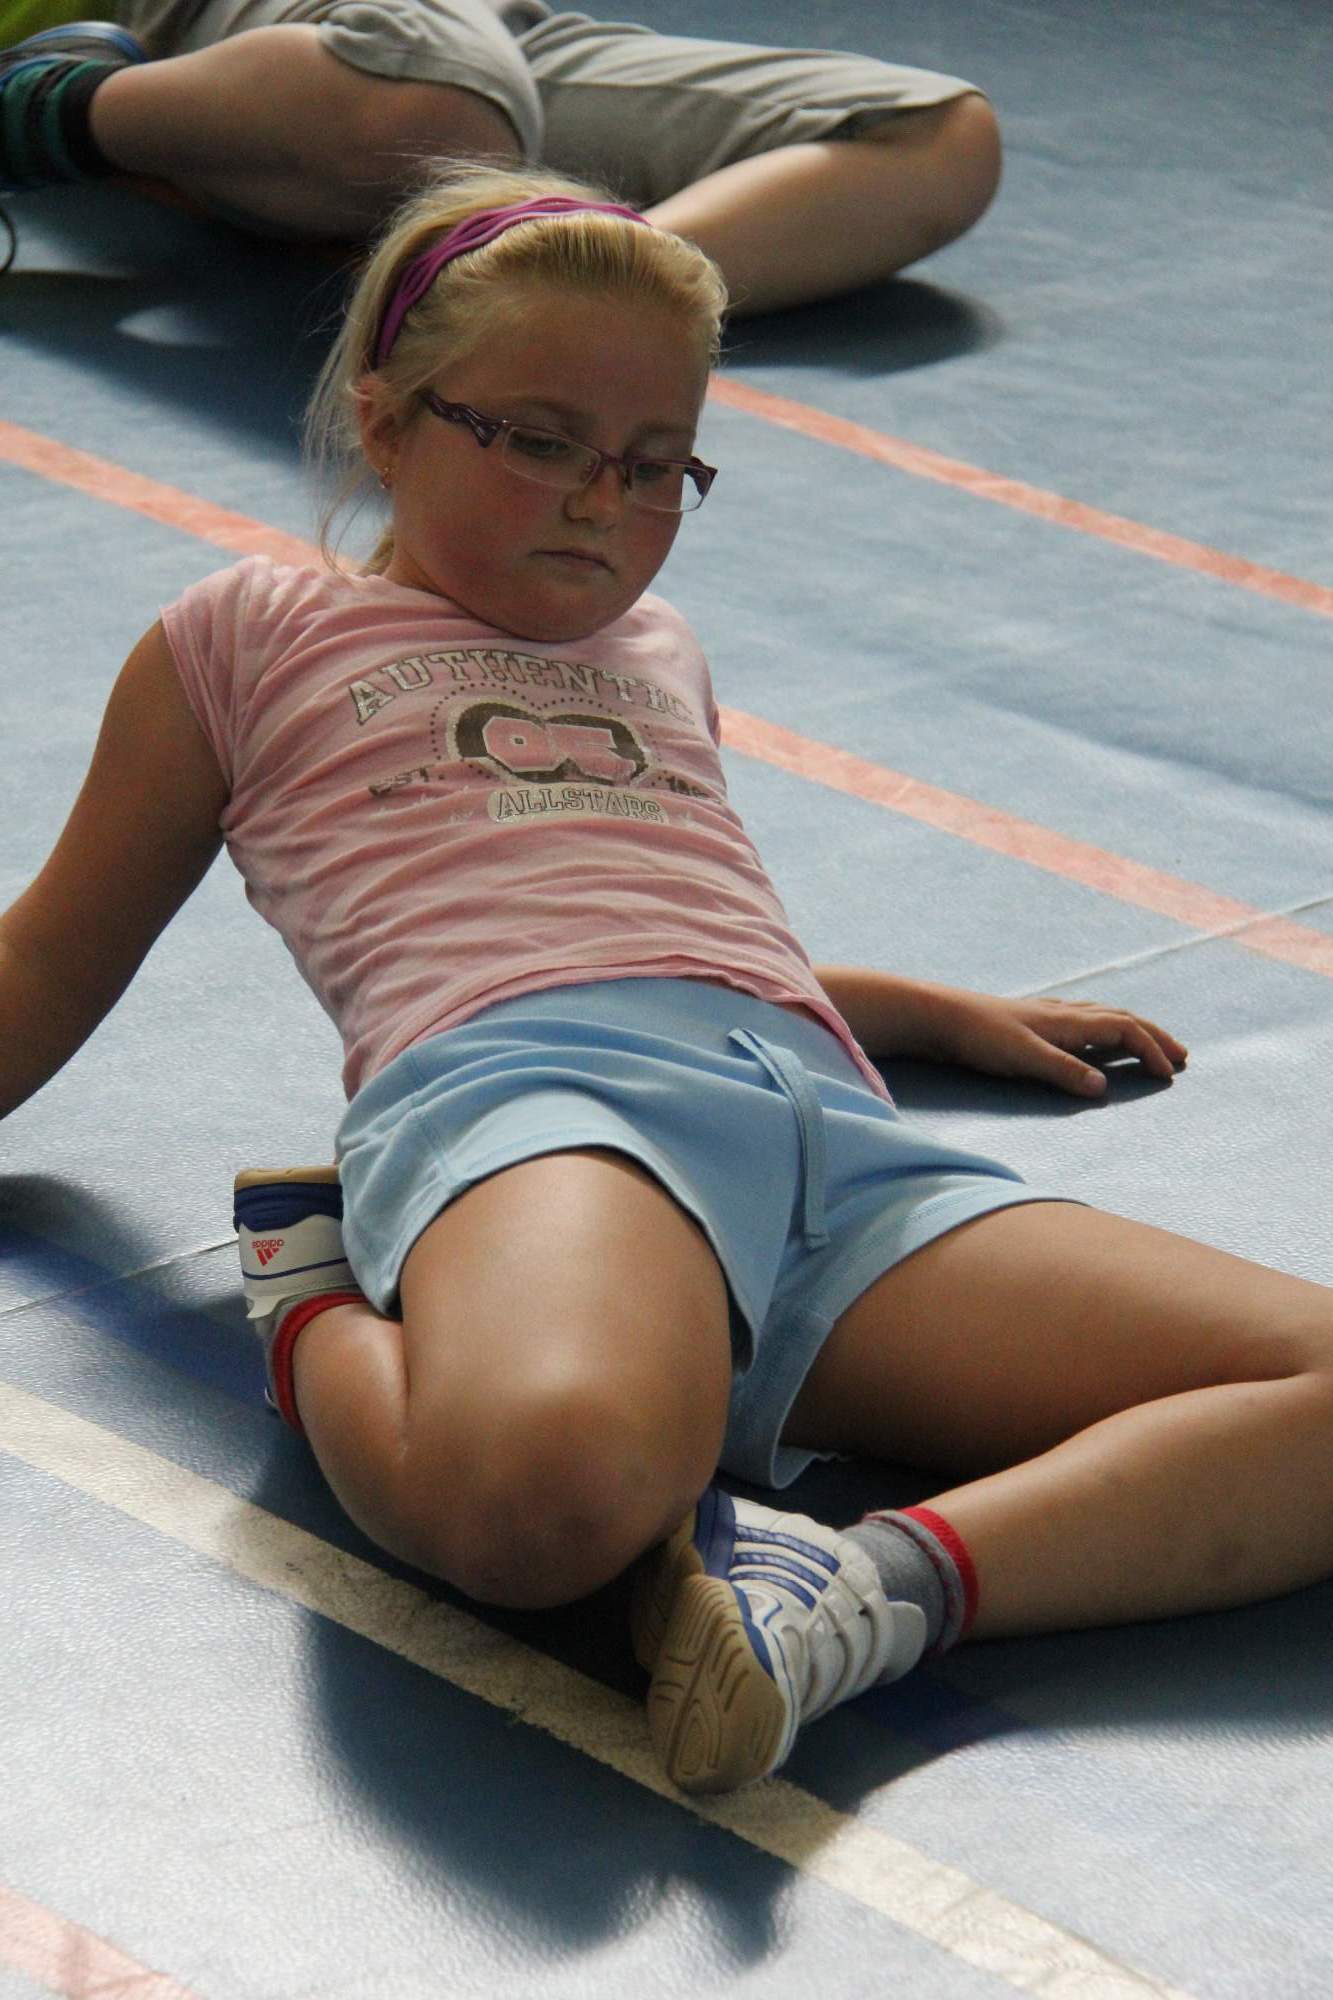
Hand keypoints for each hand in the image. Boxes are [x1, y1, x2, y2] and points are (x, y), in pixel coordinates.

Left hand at [930, 991, 1187, 1097]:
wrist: (940, 1015)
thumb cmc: (980, 1037)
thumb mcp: (1024, 1058)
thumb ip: (1063, 1071)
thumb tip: (1104, 1088)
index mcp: (1070, 1021)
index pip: (1125, 1031)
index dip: (1151, 1050)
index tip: (1170, 1074)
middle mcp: (1066, 1013)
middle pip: (1123, 1019)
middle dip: (1154, 1037)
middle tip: (1182, 1056)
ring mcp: (1050, 1015)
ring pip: (1105, 1016)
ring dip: (1133, 1031)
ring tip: (1150, 1045)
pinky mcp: (1035, 1021)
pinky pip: (1085, 1019)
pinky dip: (1106, 1028)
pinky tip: (1097, 1037)